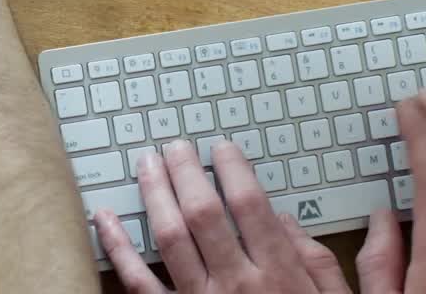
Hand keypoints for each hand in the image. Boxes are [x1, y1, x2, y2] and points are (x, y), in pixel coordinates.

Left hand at [94, 90, 425, 293]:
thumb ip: (319, 262)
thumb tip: (287, 219)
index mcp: (280, 275)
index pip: (251, 206)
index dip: (233, 170)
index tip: (221, 148)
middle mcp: (238, 284)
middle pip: (204, 213)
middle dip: (186, 172)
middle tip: (175, 145)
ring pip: (170, 238)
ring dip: (155, 195)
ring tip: (146, 163)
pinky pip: (138, 283)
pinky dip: (118, 248)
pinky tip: (106, 218)